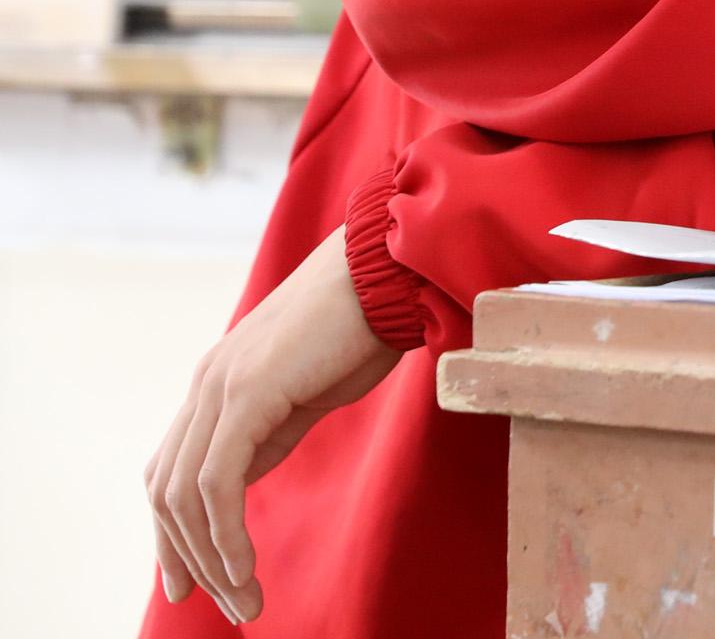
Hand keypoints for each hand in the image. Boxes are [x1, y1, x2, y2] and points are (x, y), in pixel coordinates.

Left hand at [147, 225, 400, 623]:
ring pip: (186, 494)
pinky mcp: (247, 392)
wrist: (392, 267)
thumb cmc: (369, 321)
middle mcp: (207, 383)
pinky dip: (225, 533)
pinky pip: (218, 482)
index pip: (172, 469)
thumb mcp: (312, 388)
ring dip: (212, 558)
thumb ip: (272, 428)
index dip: (175, 531)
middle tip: (224, 602)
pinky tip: (245, 566)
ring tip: (246, 598)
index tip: (194, 580)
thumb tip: (244, 476)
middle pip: (166, 489)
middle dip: (187, 556)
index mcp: (220, 380)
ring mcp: (221, 385)